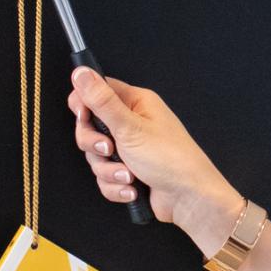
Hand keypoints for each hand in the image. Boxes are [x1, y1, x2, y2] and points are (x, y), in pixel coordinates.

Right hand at [68, 68, 240, 247]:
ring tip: (129, 174)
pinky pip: (105, 177)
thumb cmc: (171, 158)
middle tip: (109, 149)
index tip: (83, 117)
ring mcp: (130, 149)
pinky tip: (133, 188)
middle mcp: (132, 123)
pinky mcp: (128, 171)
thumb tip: (82, 72)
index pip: (97, 92)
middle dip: (95, 145)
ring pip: (96, 157)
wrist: (189, 198)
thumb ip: (101, 100)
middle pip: (90, 127)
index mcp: (136, 103)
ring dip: (109, 170)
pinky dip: (116, 185)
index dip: (83, 104)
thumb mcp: (129, 127)